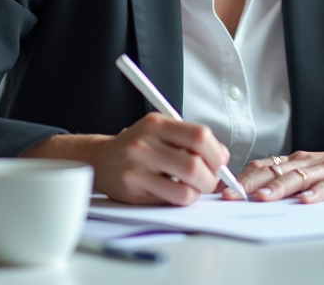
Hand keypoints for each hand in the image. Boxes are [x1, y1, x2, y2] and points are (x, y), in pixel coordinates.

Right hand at [23, 113, 229, 205]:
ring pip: (186, 186)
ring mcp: (138, 166)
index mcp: (157, 123)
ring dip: (198, 191)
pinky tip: (175, 193)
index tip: (219, 161)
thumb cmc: (137, 148)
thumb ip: (189, 140)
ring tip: (192, 188)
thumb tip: (223, 156)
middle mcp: (146, 142)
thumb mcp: (160, 132)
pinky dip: (182, 199)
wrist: (100, 160)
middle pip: (195, 164)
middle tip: (208, 180)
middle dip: (211, 177)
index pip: (200, 135)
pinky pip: (172, 199)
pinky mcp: (133, 187)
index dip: (216, 152)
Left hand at [225, 130, 323, 203]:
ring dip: (278, 188)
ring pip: (297, 178)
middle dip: (249, 185)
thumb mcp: (311, 170)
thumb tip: (253, 192)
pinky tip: (307, 201)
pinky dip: (317, 193)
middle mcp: (307, 161)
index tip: (220, 189)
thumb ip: (287, 178)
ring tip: (261, 199)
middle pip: (273, 171)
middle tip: (229, 197)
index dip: (240, 177)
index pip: (262, 165)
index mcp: (295, 160)